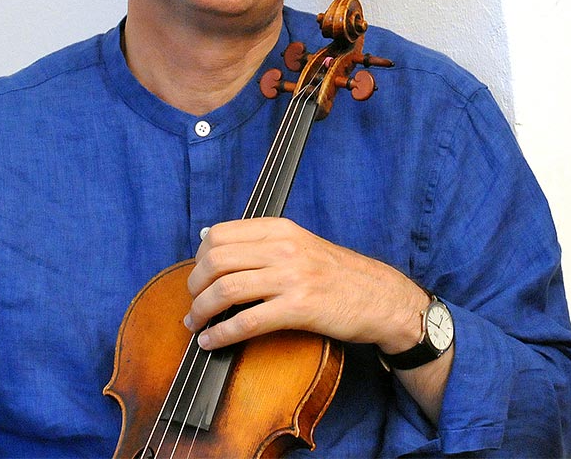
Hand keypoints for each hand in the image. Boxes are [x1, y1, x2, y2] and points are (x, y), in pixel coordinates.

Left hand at [184, 217, 428, 352]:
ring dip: (201, 311)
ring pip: (225, 290)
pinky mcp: (298, 308)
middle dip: (195, 285)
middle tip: (192, 303)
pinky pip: (246, 322)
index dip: (199, 256)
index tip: (197, 275)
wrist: (378, 297)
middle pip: (216, 261)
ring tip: (195, 324)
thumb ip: (263, 244)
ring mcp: (290, 277)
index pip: (219, 233)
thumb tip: (214, 248)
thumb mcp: (299, 243)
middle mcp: (282, 247)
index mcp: (279, 229)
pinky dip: (221, 334)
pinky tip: (211, 342)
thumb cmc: (336, 274)